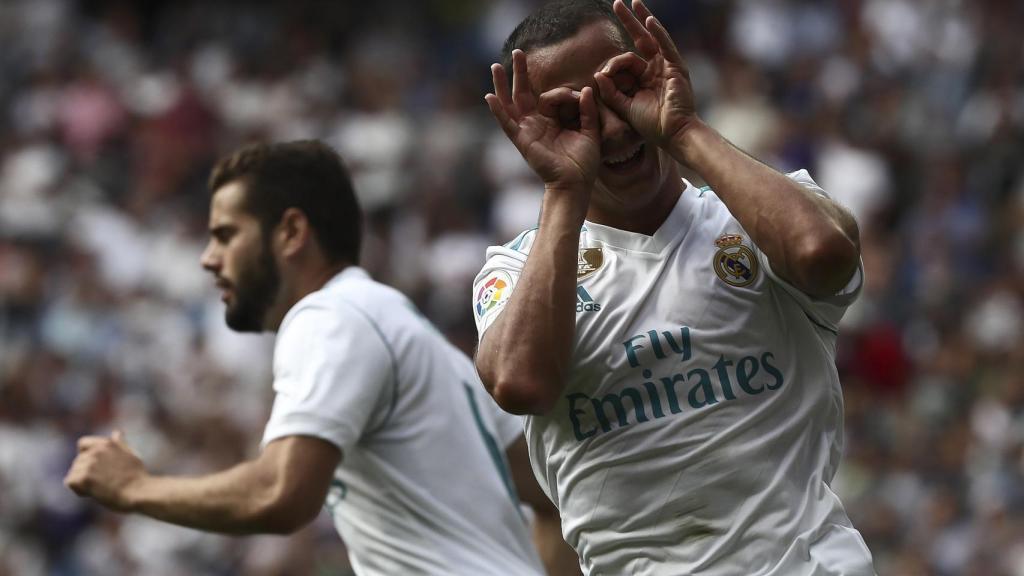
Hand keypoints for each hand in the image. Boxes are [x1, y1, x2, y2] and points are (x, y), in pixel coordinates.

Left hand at [65, 430, 145, 511]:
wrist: (138, 492)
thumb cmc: (136, 476)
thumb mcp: (130, 454)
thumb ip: (119, 443)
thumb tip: (117, 432)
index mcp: (106, 443)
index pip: (82, 444)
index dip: (85, 455)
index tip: (94, 466)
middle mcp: (96, 451)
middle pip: (77, 462)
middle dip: (85, 472)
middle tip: (103, 482)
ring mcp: (89, 464)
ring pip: (73, 472)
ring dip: (82, 482)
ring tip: (100, 487)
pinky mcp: (84, 478)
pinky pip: (70, 482)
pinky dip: (79, 490)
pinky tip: (93, 492)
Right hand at [486, 49, 600, 195]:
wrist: (576, 184)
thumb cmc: (583, 162)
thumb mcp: (590, 131)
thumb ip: (588, 110)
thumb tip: (586, 89)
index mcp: (551, 121)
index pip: (551, 96)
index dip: (565, 94)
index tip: (581, 96)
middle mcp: (536, 124)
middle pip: (524, 93)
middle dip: (520, 73)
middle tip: (518, 52)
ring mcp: (527, 131)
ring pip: (510, 103)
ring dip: (502, 85)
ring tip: (495, 67)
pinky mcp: (522, 141)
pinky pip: (507, 123)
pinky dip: (497, 111)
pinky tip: (488, 97)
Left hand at [595, 0, 697, 152]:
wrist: (672, 134)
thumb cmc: (651, 125)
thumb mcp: (625, 107)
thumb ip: (611, 92)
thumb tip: (598, 74)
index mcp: (645, 78)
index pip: (628, 59)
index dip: (614, 63)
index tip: (604, 73)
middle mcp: (657, 68)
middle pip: (641, 39)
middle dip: (630, 21)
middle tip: (617, 3)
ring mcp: (668, 66)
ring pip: (654, 37)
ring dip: (643, 19)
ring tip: (632, 3)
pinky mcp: (677, 68)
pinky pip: (666, 46)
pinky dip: (658, 33)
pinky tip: (648, 21)